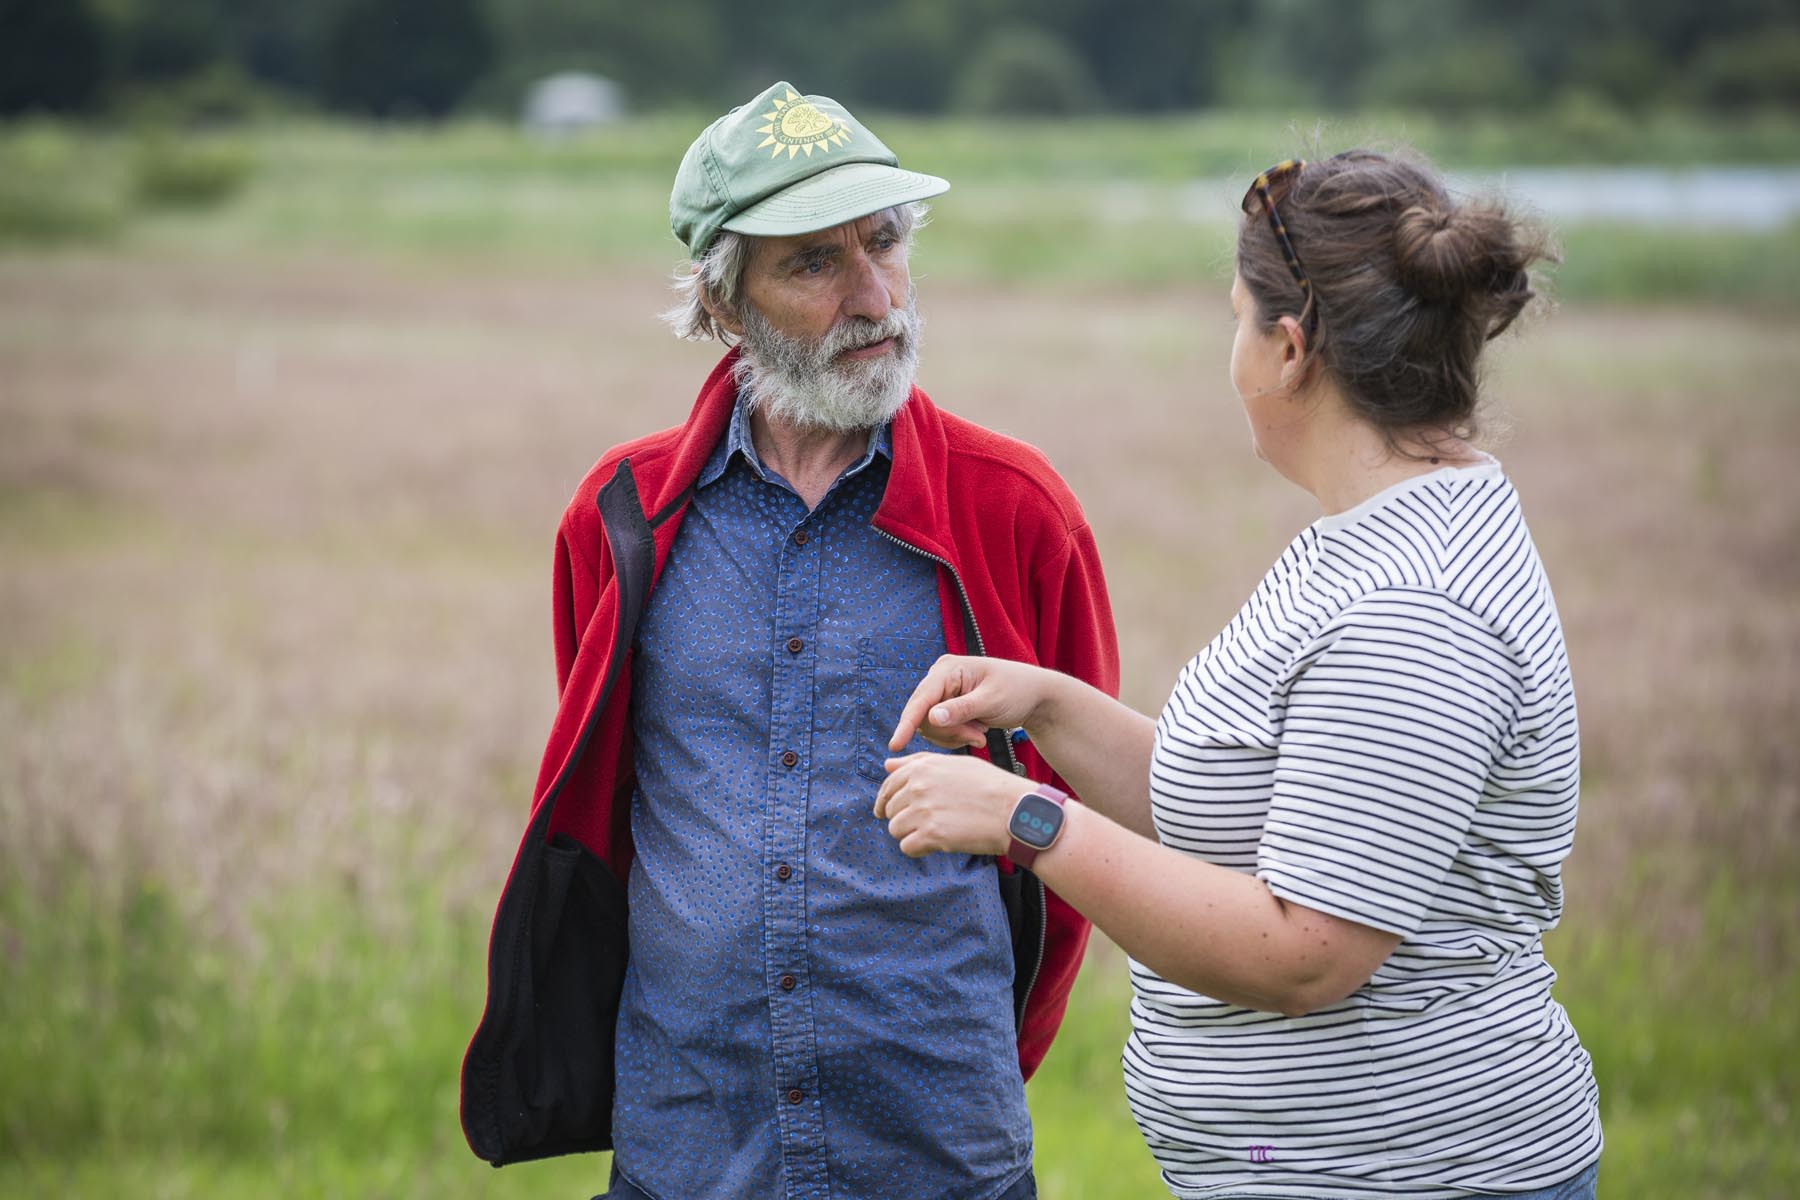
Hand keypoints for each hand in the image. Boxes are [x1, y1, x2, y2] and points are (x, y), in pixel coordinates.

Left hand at [873, 753, 1022, 857]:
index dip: (885, 801)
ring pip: (895, 829)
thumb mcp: (955, 764)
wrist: (1014, 810)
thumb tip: (887, 764)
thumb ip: (918, 762)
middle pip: (890, 810)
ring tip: (934, 832)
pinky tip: (935, 844)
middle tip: (925, 823)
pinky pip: (907, 847)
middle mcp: (918, 787)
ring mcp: (923, 811)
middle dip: (903, 817)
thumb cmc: (989, 786)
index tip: (886, 811)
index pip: (888, 786)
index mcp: (922, 768)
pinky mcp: (932, 835)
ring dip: (911, 834)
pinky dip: (919, 849)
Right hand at [888, 655, 1058, 752]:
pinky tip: (978, 731)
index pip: (920, 699)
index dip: (906, 723)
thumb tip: (931, 718)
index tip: (895, 746)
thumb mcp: (991, 700)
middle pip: (924, 717)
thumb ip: (961, 710)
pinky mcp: (947, 708)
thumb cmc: (1017, 691)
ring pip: (932, 728)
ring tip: (982, 733)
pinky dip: (958, 737)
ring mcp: (942, 694)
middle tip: (979, 737)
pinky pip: (940, 731)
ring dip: (956, 736)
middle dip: (950, 733)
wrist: (1034, 696)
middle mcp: (939, 679)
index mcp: (947, 669)